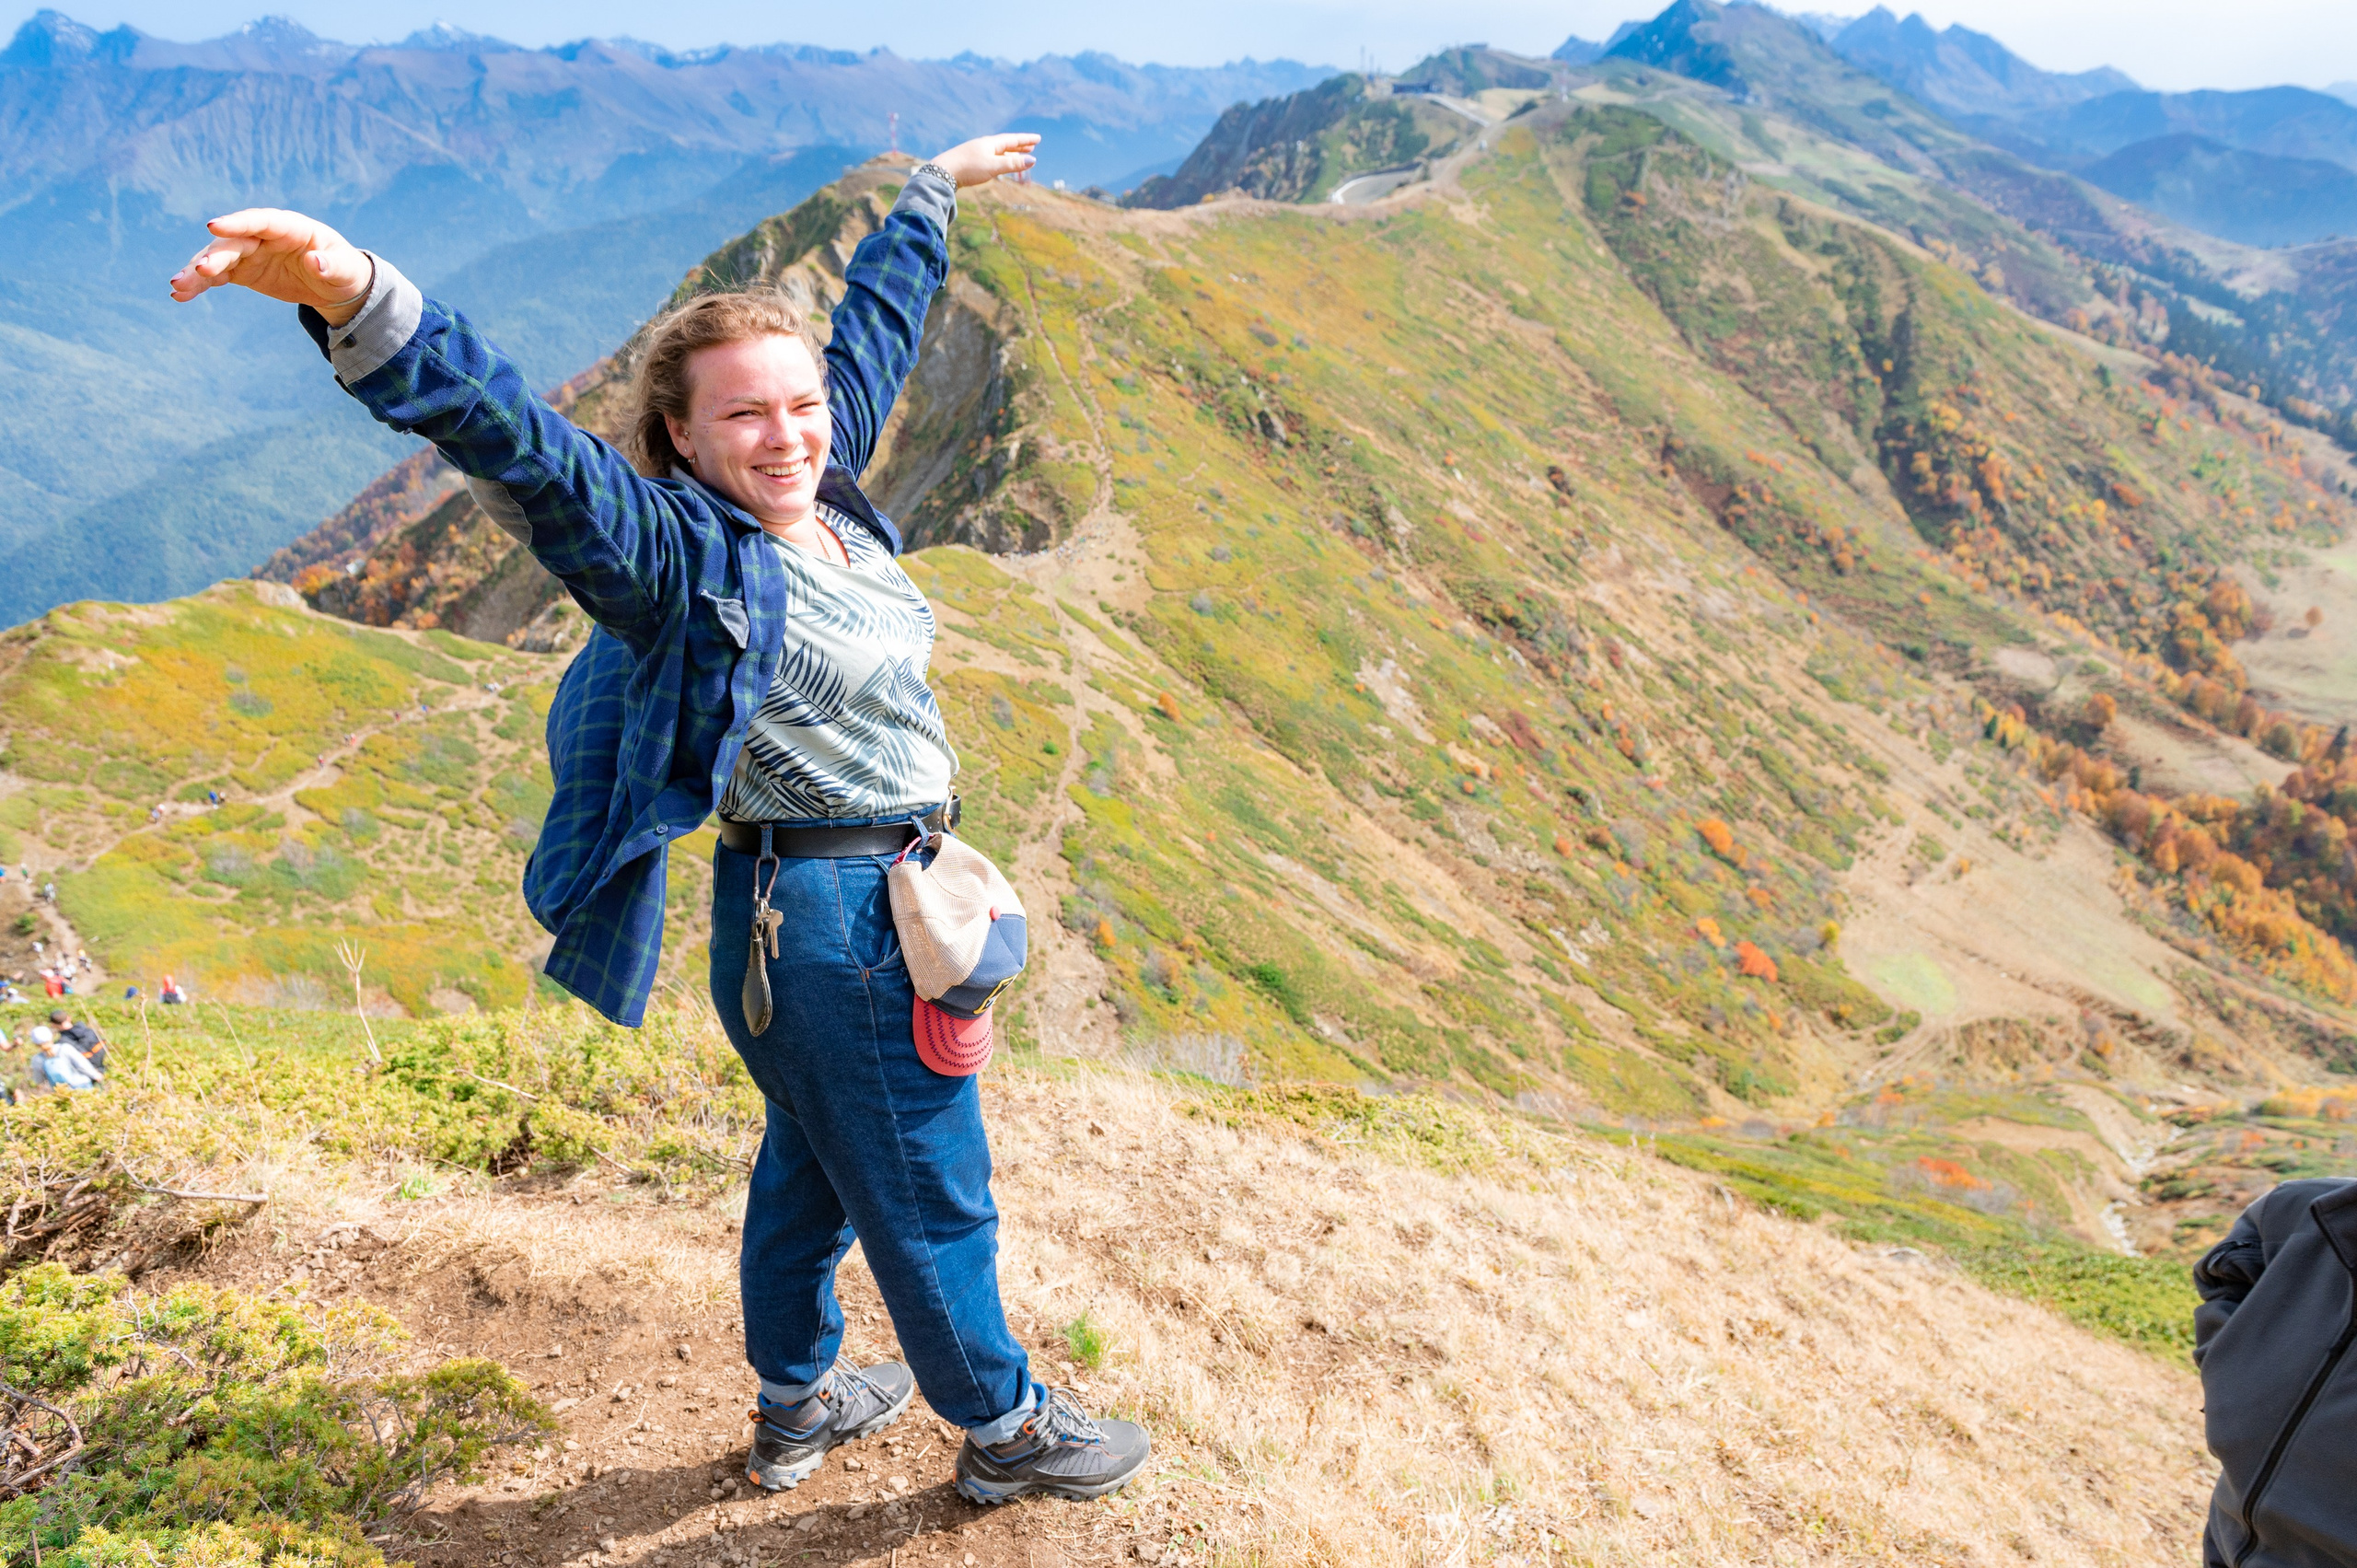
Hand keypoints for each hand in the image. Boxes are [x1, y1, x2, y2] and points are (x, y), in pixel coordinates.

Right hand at [169, 208, 374, 324]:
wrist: (336, 285)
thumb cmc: (343, 271)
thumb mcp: (345, 270)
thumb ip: (330, 265)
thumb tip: (314, 261)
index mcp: (291, 227)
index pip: (260, 221)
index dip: (237, 223)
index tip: (213, 227)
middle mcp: (264, 236)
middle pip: (234, 243)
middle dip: (215, 255)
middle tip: (199, 270)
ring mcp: (250, 252)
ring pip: (218, 258)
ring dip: (197, 271)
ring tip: (177, 286)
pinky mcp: (242, 271)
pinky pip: (217, 275)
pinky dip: (200, 284)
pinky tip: (180, 295)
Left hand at [927, 133, 1041, 188]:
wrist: (943, 172)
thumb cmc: (969, 168)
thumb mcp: (994, 166)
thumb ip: (1013, 163)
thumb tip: (1032, 160)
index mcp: (991, 143)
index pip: (1012, 140)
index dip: (1026, 140)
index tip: (1037, 138)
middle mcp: (984, 145)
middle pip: (1006, 144)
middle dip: (1019, 146)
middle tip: (1031, 146)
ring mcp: (977, 153)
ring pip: (998, 151)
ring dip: (1011, 153)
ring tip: (1019, 154)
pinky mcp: (970, 161)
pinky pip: (991, 157)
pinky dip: (1001, 159)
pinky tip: (998, 163)